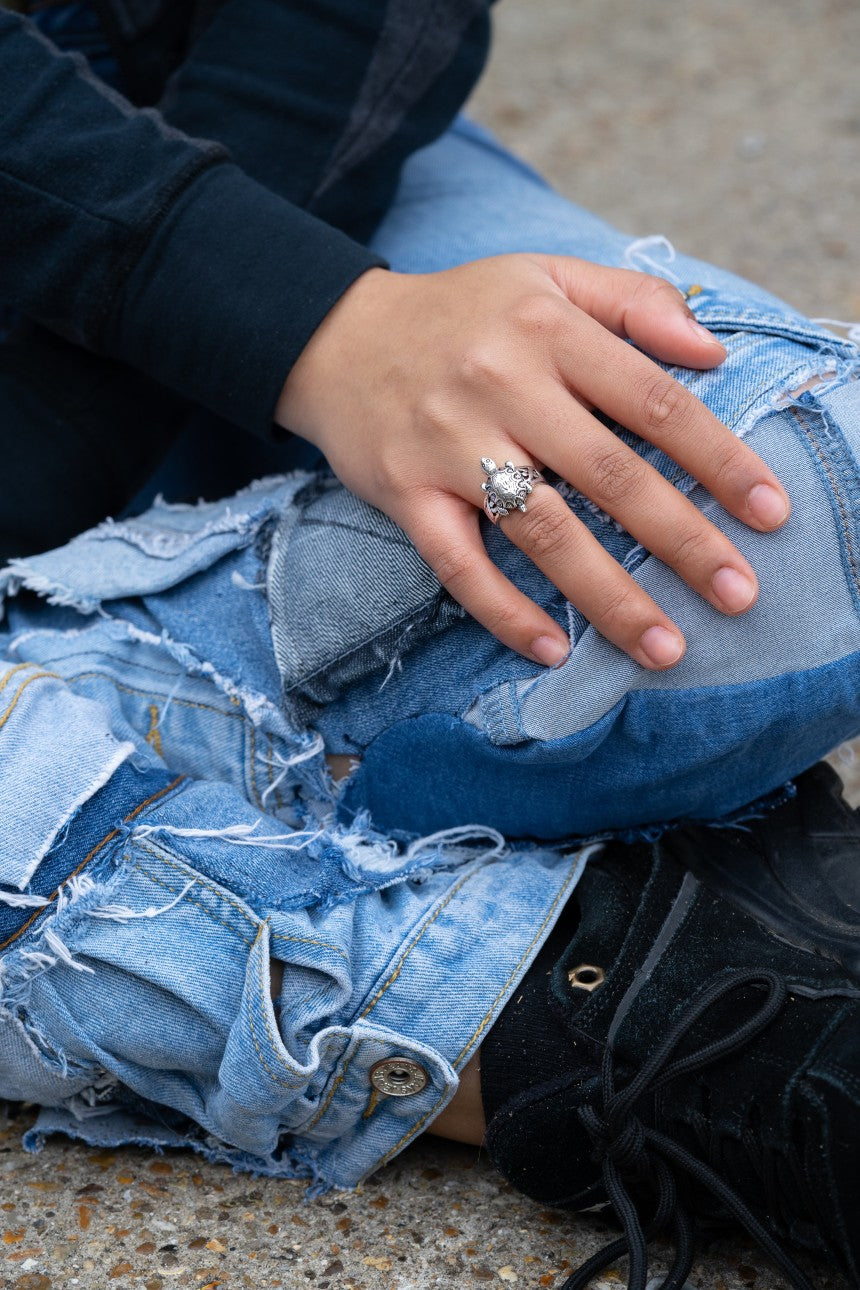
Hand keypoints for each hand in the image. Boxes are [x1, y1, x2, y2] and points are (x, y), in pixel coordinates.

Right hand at [276, 255, 789, 669]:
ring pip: (542, 531)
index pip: (653, 403)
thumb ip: (632, 303)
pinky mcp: (406, 495)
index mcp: (548, 331)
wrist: (336, 337)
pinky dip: (505, 611)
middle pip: (610, 475)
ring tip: (663, 646)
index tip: (768, 511)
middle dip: (682, 540)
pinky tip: (553, 649)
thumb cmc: (459, 314)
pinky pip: (460, 566)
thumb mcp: (544, 277)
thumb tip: (712, 350)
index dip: (719, 460)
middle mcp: (502, 387)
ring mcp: (450, 447)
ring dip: (608, 595)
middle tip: (738, 594)